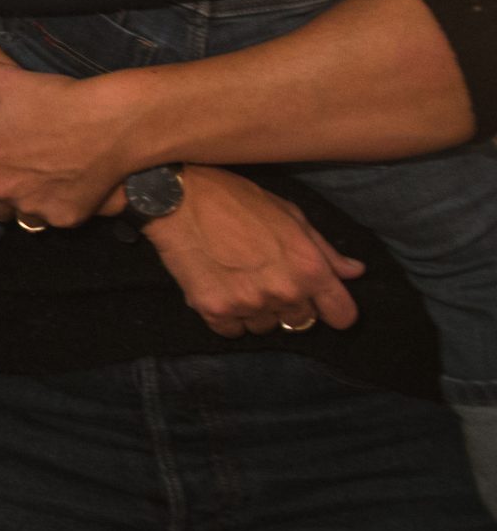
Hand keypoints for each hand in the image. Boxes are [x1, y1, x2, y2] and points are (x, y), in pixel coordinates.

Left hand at [0, 30, 134, 227]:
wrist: (112, 123)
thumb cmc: (56, 99)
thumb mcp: (7, 80)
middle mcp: (4, 190)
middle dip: (1, 191)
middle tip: (20, 170)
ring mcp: (36, 207)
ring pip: (22, 215)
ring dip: (28, 202)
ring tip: (44, 178)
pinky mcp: (66, 218)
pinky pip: (55, 219)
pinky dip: (60, 206)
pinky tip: (72, 185)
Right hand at [141, 165, 363, 337]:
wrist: (176, 199)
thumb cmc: (235, 199)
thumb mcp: (289, 214)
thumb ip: (324, 249)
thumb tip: (354, 272)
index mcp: (308, 268)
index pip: (342, 315)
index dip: (333, 309)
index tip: (320, 302)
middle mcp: (284, 292)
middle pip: (300, 322)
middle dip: (288, 304)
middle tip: (265, 278)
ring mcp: (248, 304)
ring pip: (265, 327)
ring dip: (256, 311)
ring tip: (237, 280)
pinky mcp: (215, 310)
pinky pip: (232, 331)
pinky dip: (227, 316)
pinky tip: (218, 289)